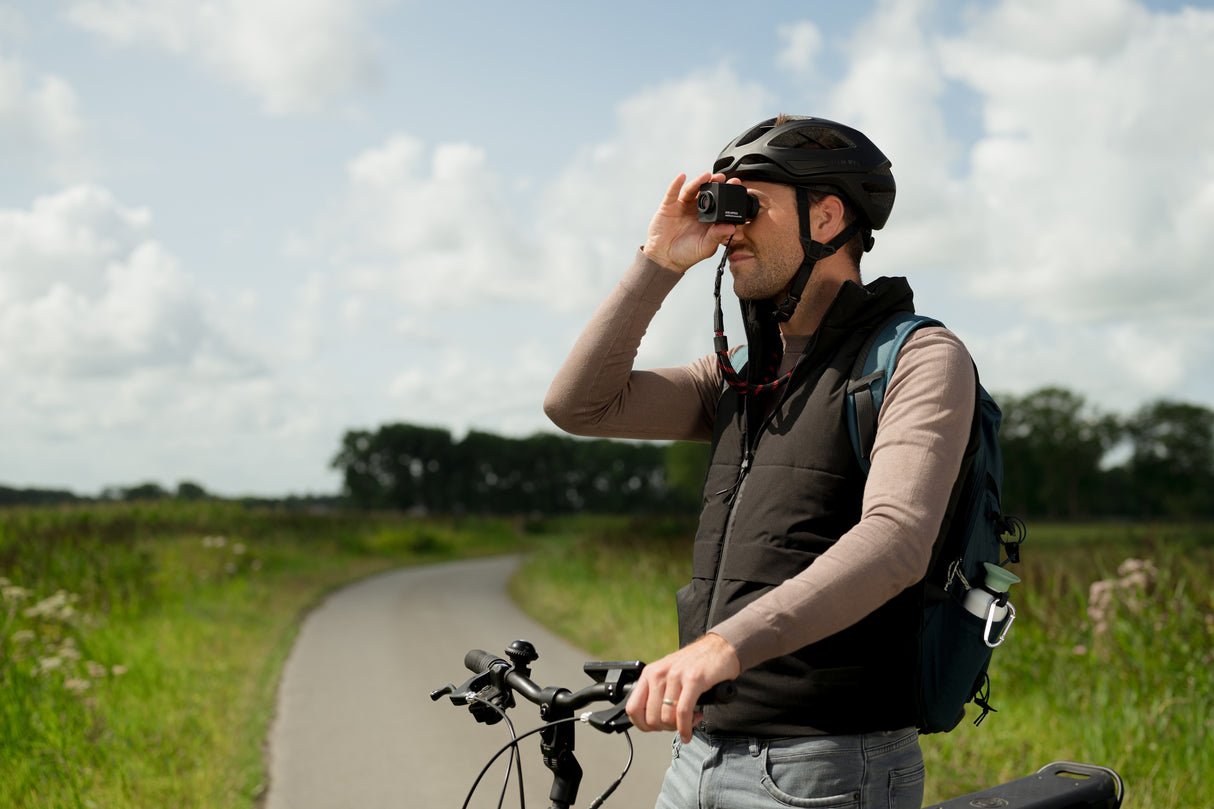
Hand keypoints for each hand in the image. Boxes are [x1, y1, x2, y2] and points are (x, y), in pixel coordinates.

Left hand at [625, 633, 740, 742]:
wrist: (719, 648)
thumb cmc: (695, 665)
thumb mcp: (668, 675)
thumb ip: (657, 693)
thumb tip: (650, 721)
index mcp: (649, 673)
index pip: (632, 708)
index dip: (642, 725)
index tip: (655, 728)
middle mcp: (659, 673)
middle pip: (651, 718)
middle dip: (665, 728)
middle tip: (677, 725)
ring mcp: (675, 676)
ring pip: (667, 717)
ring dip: (678, 728)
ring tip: (689, 722)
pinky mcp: (693, 680)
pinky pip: (683, 713)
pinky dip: (686, 728)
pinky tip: (689, 731)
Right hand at [642, 172, 738, 273]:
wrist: (665, 259)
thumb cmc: (686, 254)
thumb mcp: (705, 246)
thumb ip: (717, 236)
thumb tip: (733, 228)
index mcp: (708, 218)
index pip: (719, 202)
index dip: (727, 193)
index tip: (736, 185)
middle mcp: (696, 209)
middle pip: (706, 191)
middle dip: (715, 183)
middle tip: (724, 178)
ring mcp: (682, 206)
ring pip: (692, 189)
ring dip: (699, 181)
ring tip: (707, 176)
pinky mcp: (668, 206)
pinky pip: (672, 192)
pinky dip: (676, 184)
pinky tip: (682, 177)